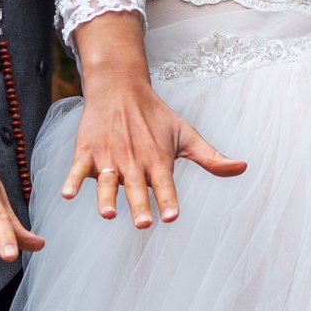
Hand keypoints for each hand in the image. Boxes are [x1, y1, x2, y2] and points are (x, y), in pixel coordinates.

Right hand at [63, 66, 245, 225]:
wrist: (120, 87)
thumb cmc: (156, 117)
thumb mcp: (186, 135)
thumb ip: (211, 157)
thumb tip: (242, 167)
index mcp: (157, 160)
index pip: (165, 184)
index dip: (167, 200)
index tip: (171, 216)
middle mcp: (133, 161)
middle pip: (136, 188)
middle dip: (139, 205)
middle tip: (144, 223)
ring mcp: (109, 157)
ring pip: (108, 182)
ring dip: (107, 197)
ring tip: (108, 213)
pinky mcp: (87, 152)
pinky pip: (78, 169)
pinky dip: (73, 180)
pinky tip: (68, 194)